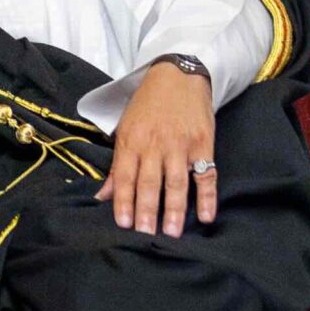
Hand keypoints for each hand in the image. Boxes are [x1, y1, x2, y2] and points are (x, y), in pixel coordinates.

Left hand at [94, 60, 216, 236]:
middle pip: (150, 182)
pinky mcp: (203, 143)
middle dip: (147, 210)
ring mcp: (180, 145)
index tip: (123, 224)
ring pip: (176, 182)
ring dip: (175, 209)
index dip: (124, 201)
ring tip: (173, 233)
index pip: (125, 176)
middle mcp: (154, 144)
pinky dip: (207, 196)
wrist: (178, 75)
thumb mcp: (125, 128)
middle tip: (146, 235)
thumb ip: (117, 165)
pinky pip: (206, 175)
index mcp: (131, 140)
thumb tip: (102, 196)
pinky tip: (207, 216)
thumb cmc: (147, 105)